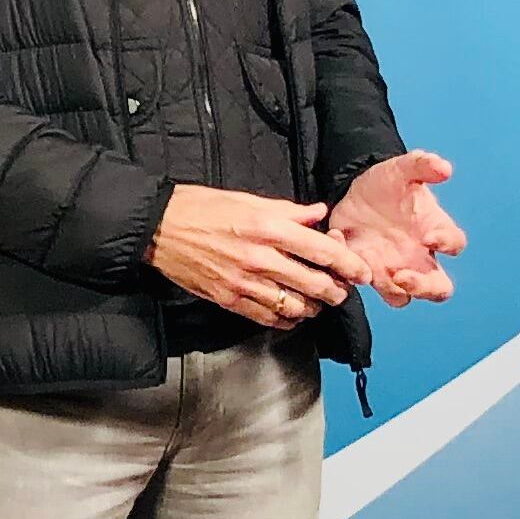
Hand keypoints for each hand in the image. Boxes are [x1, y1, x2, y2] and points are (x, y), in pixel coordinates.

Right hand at [146, 187, 368, 330]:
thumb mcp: (248, 199)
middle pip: (316, 284)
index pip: (323, 252)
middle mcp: (260, 257)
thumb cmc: (201, 207)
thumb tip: (318, 214)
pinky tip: (290, 313)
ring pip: (295, 307)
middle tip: (341, 290)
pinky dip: (286, 319)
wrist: (158, 228)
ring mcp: (244, 282)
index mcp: (269, 227)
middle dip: (337, 291)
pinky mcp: (229, 299)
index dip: (350, 265)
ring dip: (313, 307)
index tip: (361, 272)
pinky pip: (268, 318)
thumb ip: (288, 210)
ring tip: (315, 301)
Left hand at [329, 150, 467, 306]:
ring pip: (401, 298)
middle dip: (425, 289)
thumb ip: (422, 165)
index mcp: (434, 229)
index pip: (455, 244)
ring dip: (389, 290)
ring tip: (372, 268)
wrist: (354, 190)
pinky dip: (348, 269)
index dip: (448, 244)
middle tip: (403, 276)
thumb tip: (444, 168)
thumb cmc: (388, 183)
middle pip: (439, 289)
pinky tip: (338, 239)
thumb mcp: (402, 169)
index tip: (431, 238)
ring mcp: (391, 268)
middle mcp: (418, 256)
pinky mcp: (363, 270)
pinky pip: (359, 282)